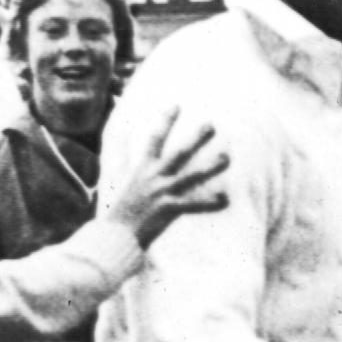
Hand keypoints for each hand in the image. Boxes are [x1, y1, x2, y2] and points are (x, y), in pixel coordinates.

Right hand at [105, 107, 228, 248]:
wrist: (114, 236)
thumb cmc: (118, 210)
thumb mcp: (116, 177)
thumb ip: (120, 153)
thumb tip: (120, 131)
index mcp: (143, 169)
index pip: (155, 139)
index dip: (165, 122)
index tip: (177, 106)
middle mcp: (154, 177)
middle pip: (179, 152)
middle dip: (196, 138)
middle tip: (212, 125)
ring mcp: (162, 192)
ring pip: (192, 175)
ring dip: (211, 165)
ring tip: (227, 156)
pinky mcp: (168, 210)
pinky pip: (194, 204)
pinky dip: (210, 202)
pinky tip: (226, 198)